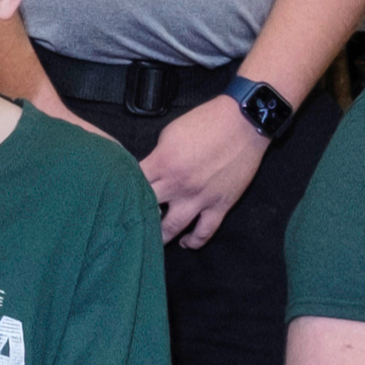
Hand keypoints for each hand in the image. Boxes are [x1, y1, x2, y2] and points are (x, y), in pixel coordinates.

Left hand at [139, 96, 267, 247]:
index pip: (133, 184)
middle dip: (137, 216)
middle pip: (147, 210)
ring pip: (172, 228)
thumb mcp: (170, 133)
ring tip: (153, 240)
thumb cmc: (207, 122)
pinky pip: (205, 232)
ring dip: (161, 236)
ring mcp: (199, 198)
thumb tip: (151, 172)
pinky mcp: (220, 206)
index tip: (120, 198)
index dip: (124, 191)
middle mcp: (177, 184)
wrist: (244, 123)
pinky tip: (186, 243)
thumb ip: (158, 156)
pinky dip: (195, 241)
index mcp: (162, 163)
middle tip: (131, 222)